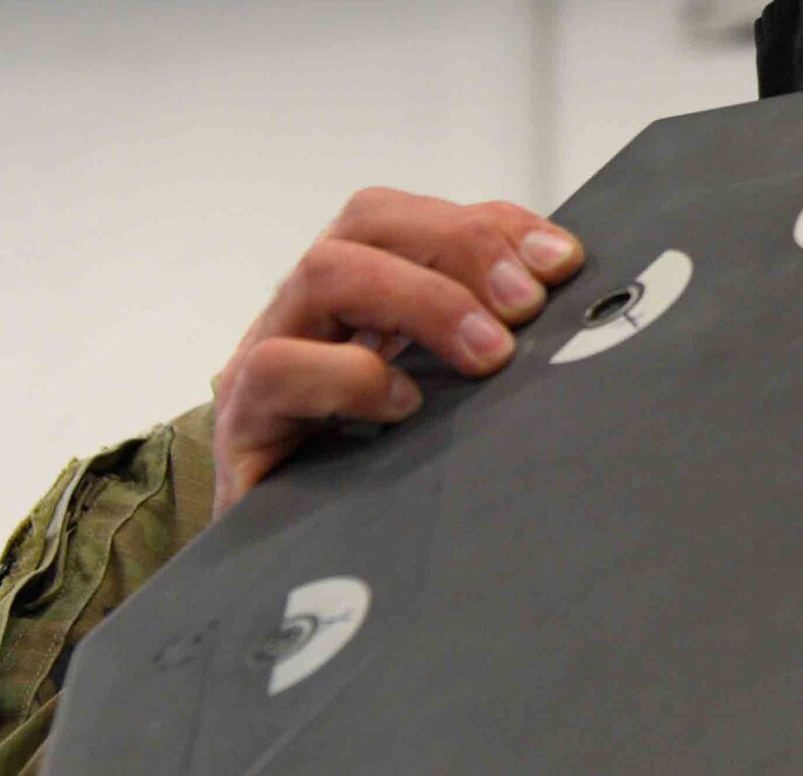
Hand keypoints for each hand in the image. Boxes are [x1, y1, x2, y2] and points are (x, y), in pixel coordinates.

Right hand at [213, 189, 583, 513]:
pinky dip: (351, 376)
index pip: (414, 218)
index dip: (490, 225)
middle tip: (526, 305)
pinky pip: (277, 367)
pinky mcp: (241, 425)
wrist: (300, 584)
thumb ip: (484, 340)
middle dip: (461, 247)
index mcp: (358, 294)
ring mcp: (264, 360)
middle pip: (367, 221)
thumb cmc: (383, 484)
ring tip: (488, 354)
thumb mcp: (448, 399)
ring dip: (422, 300)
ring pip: (323, 272)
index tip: (561, 261)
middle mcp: (307, 313)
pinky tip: (406, 408)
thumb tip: (560, 292)